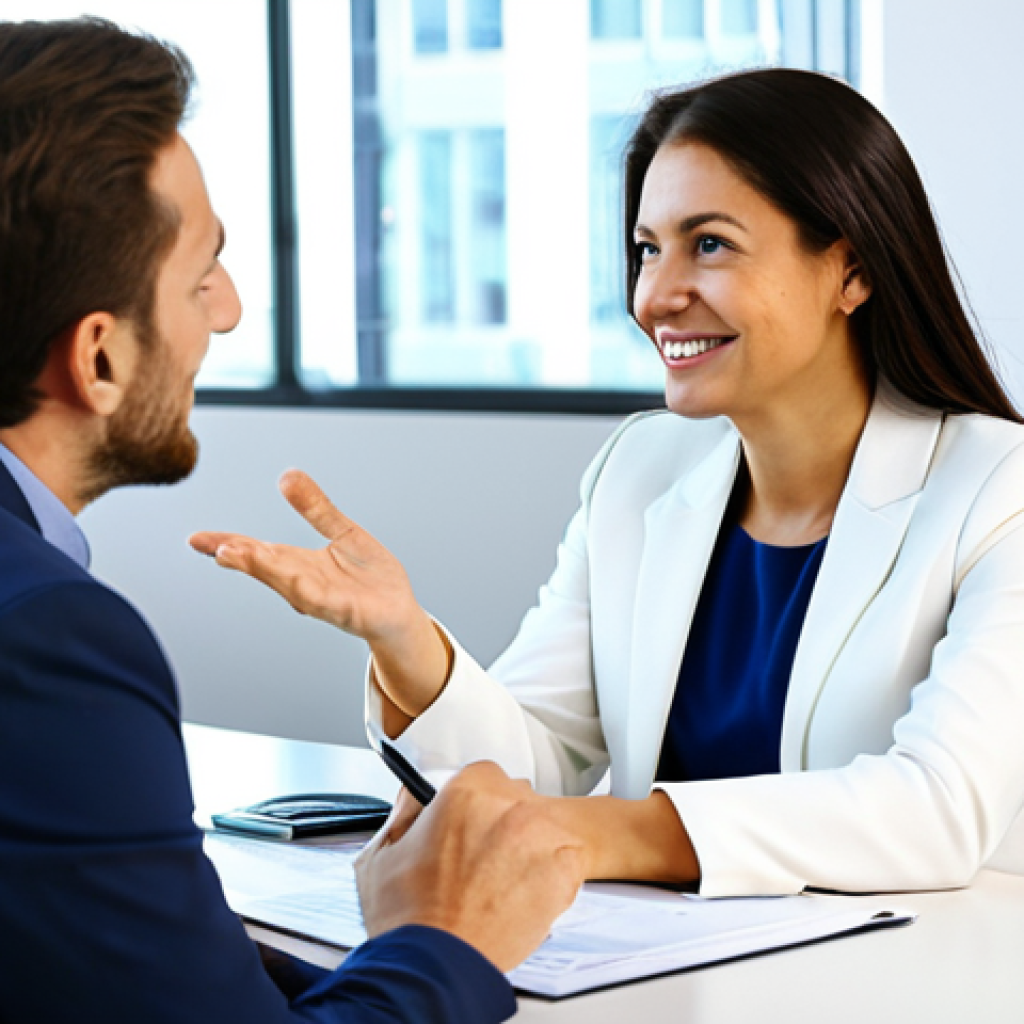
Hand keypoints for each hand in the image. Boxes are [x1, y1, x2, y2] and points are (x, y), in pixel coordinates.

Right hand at [189, 470, 448, 718]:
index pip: (257, 552)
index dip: (228, 545)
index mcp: (299, 564)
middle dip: (242, 558)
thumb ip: (316, 508)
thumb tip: (287, 475)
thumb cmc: (369, 578)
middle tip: (216, 547)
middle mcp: (305, 584)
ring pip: (291, 585)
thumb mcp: (343, 533)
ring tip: (243, 556)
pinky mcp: (348, 612)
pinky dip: (309, 592)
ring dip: (267, 571)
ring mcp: (325, 600)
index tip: (197, 539)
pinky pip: (326, 602)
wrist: (400, 613)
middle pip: (268, 569)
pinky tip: (296, 581)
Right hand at [355, 762, 584, 972]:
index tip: (470, 822)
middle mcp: (510, 805)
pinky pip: (568, 860)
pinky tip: (524, 895)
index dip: (476, 802)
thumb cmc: (409, 918)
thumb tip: (413, 795)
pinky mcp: (565, 870)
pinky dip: (553, 875)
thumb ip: (403, 812)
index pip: (485, 775)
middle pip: (518, 798)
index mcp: (467, 791)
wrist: (437, 968)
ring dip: (530, 847)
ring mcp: (542, 836)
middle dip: (503, 823)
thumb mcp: (382, 853)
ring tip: (504, 883)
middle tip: (483, 859)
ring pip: (545, 828)